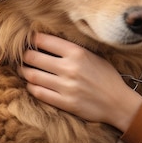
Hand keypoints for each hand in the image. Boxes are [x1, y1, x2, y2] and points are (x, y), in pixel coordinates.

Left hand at [20, 33, 141, 132]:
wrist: (117, 103)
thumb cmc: (106, 76)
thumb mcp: (93, 55)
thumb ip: (73, 49)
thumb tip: (50, 43)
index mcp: (77, 52)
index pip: (44, 41)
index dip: (33, 39)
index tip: (30, 40)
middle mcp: (69, 68)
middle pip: (33, 57)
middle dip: (25, 55)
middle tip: (23, 55)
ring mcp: (66, 86)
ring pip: (32, 75)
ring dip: (24, 71)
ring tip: (24, 69)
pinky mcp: (64, 103)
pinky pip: (38, 92)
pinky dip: (31, 86)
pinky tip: (32, 83)